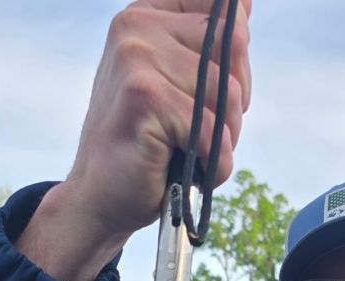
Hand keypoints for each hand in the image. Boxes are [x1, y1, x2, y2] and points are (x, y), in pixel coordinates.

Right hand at [18, 0, 252, 280]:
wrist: (100, 198)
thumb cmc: (146, 146)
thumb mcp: (180, 86)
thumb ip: (210, 44)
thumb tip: (245, 2)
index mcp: (146, 14)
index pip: (223, 9)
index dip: (235, 55)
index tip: (207, 91)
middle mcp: (136, 26)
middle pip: (234, 46)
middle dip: (232, 101)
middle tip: (196, 132)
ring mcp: (136, 58)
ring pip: (228, 92)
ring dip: (223, 138)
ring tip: (188, 152)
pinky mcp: (144, 98)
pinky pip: (213, 131)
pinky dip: (213, 164)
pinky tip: (188, 172)